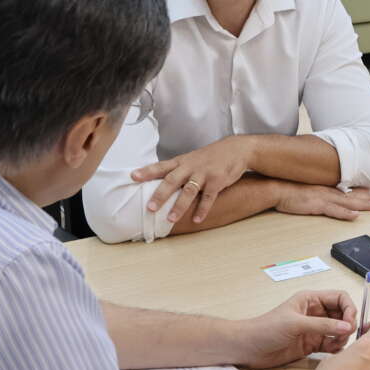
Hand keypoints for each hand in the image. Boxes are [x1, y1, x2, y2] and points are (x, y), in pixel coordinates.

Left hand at [134, 137, 252, 223]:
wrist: (236, 149)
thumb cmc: (209, 157)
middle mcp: (190, 167)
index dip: (147, 171)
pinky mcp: (218, 181)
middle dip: (160, 195)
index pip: (161, 166)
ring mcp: (204, 174)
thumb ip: (176, 170)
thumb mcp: (191, 159)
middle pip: (172, 180)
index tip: (133, 177)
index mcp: (181, 161)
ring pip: (189, 191)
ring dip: (179, 206)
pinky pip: (209, 197)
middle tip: (150, 207)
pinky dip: (203, 209)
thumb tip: (156, 183)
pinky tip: (197, 219)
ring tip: (170, 219)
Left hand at [241, 290, 357, 368]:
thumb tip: (347, 326)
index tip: (350, 322)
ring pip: (339, 330)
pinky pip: (331, 343)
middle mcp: (315, 312)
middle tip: (345, 335)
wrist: (249, 348)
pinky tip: (332, 351)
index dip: (349, 308)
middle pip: (342, 314)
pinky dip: (336, 347)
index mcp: (311, 300)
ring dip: (342, 337)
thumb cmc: (267, 329)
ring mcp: (314, 329)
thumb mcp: (296, 324)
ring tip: (336, 344)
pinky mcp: (312, 344)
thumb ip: (323, 325)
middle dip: (348, 324)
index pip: (340, 298)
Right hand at [275, 182, 369, 220]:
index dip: (363, 191)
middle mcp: (327, 191)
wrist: (276, 187)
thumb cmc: (288, 187)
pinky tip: (355, 216)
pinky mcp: (316, 206)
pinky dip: (345, 214)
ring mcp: (323, 198)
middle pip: (352, 195)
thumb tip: (322, 191)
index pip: (348, 189)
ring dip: (363, 204)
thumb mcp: (306, 186)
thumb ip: (317, 188)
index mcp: (325, 187)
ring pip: (348, 202)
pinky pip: (334, 211)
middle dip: (369, 197)